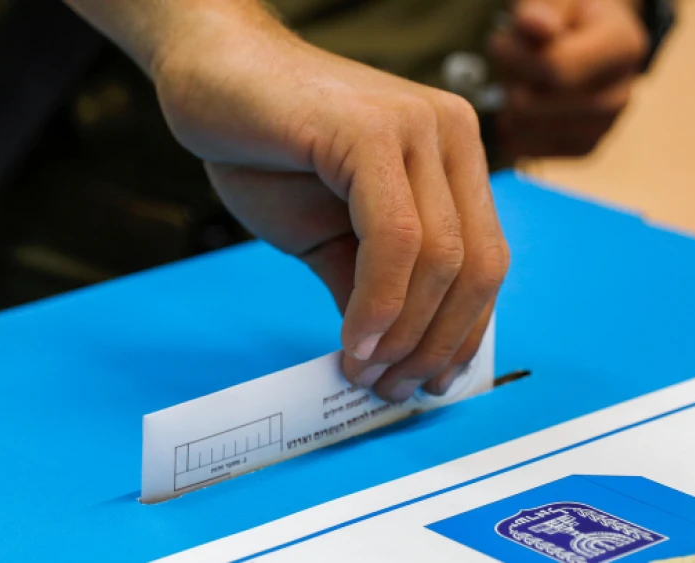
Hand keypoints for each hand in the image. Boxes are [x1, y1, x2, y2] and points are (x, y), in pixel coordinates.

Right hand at [79, 1, 509, 401]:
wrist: (209, 77)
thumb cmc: (267, 151)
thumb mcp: (329, 238)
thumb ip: (370, 289)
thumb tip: (394, 358)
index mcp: (453, 159)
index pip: (485, 261)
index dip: (462, 331)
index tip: (428, 381)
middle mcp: (450, 136)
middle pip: (476, 266)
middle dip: (436, 344)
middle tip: (393, 388)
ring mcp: (416, 127)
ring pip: (441, 257)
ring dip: (405, 333)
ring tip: (365, 371)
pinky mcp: (371, 131)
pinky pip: (395, 237)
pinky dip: (379, 301)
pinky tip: (354, 339)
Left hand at [489, 0, 648, 157]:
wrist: (591, 38)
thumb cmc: (569, 15)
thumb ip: (542, 8)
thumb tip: (537, 27)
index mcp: (623, 47)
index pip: (556, 69)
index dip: (515, 58)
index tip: (499, 42)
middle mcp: (620, 94)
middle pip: (537, 105)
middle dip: (510, 81)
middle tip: (507, 61)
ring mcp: (605, 127)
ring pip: (528, 130)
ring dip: (508, 105)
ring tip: (518, 80)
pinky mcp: (584, 148)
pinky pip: (528, 149)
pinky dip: (512, 128)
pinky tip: (519, 105)